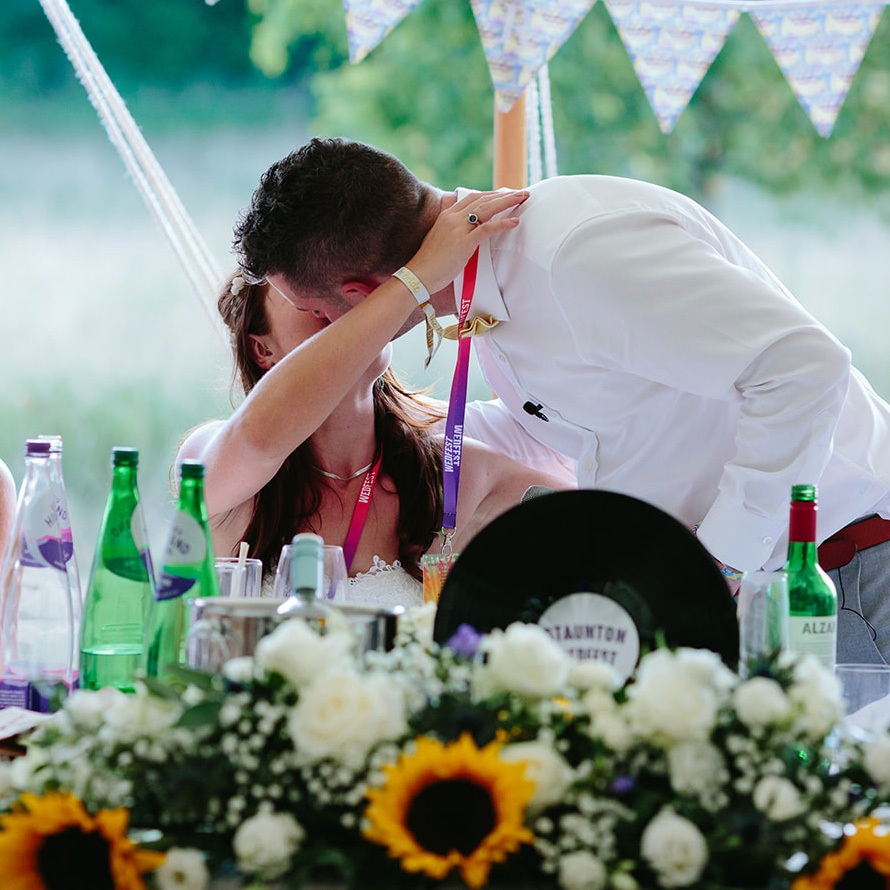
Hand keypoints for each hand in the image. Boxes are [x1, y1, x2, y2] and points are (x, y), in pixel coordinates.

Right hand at [408, 190, 528, 295]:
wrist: (418, 275)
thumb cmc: (430, 263)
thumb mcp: (441, 240)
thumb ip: (453, 231)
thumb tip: (468, 233)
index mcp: (446, 215)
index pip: (472, 197)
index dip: (490, 193)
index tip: (504, 193)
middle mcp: (452, 218)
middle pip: (482, 199)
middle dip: (503, 194)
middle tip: (521, 192)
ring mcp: (458, 229)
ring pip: (487, 208)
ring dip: (507, 202)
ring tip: (523, 198)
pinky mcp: (464, 243)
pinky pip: (487, 229)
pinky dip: (503, 223)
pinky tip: (515, 221)